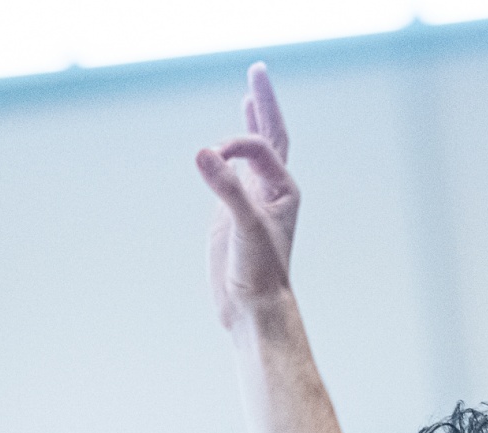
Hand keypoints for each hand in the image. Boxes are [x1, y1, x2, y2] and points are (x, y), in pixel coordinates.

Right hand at [196, 62, 299, 330]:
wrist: (254, 308)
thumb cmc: (259, 271)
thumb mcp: (243, 225)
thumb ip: (225, 188)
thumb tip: (203, 152)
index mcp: (284, 190)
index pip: (260, 146)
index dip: (236, 143)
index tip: (213, 157)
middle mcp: (272, 191)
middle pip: (271, 136)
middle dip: (263, 103)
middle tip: (258, 70)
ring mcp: (253, 201)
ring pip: (255, 154)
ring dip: (252, 124)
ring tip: (250, 98)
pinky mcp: (233, 213)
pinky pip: (236, 175)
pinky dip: (231, 156)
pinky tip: (224, 150)